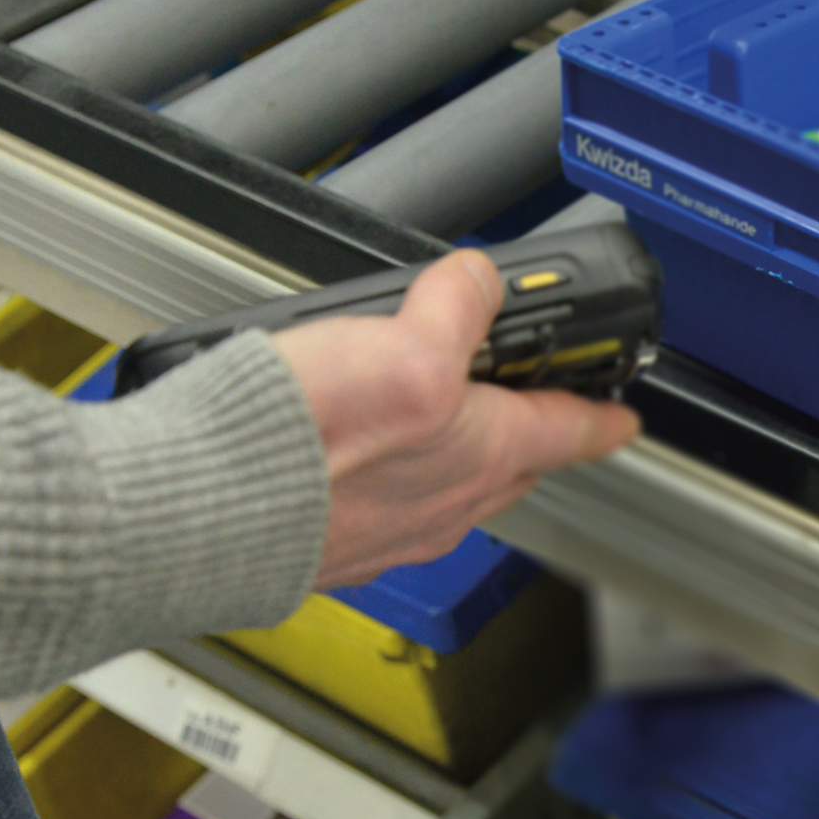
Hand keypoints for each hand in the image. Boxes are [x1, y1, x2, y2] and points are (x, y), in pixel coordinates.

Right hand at [274, 250, 640, 589]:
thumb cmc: (303, 445)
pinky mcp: (330, 539)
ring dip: (452, 449)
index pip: (572, 431)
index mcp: (486, 456)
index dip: (604, 414)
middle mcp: (445, 504)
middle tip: (525, 399)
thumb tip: (477, 280)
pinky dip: (386, 474)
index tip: (626, 416)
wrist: (193, 512)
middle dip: (526, 430)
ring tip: (428, 410)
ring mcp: (388, 529)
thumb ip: (456, 305)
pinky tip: (350, 453)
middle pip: (512, 462)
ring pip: (448, 485)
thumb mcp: (405, 346)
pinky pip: (383, 504)